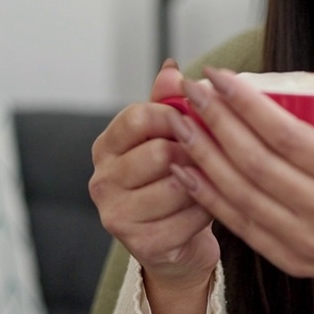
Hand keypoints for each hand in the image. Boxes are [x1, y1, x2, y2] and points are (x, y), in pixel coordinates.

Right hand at [88, 60, 218, 313]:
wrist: (175, 243)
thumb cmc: (173, 180)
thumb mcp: (169, 138)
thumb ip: (168, 103)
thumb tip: (172, 69)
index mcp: (106, 146)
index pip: (138, 117)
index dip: (175, 115)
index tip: (196, 118)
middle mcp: (102, 181)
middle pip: (160, 153)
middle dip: (195, 152)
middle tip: (211, 155)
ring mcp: (118, 215)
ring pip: (178, 186)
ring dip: (204, 183)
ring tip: (210, 181)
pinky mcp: (141, 244)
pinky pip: (189, 218)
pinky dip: (207, 211)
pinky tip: (208, 208)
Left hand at [169, 65, 313, 311]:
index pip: (287, 135)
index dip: (247, 104)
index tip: (219, 76)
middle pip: (256, 162)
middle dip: (216, 121)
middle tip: (192, 91)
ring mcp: (304, 239)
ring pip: (240, 193)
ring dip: (203, 156)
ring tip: (181, 124)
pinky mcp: (287, 258)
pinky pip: (239, 224)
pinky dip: (207, 196)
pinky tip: (185, 169)